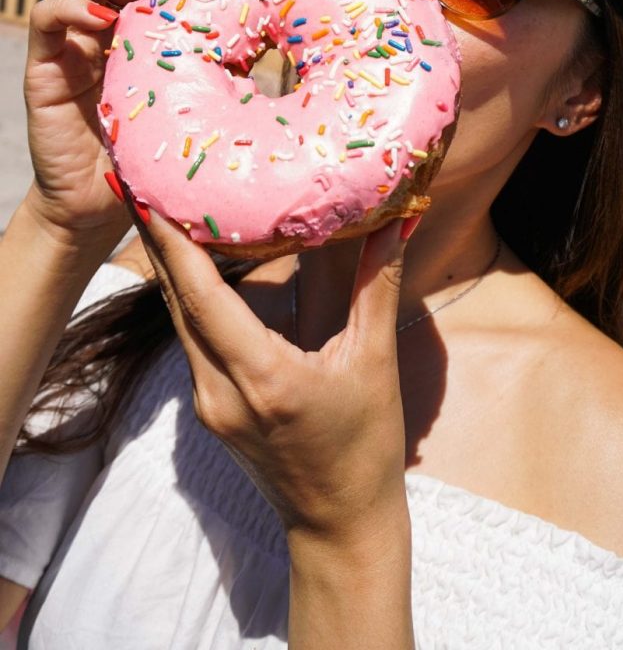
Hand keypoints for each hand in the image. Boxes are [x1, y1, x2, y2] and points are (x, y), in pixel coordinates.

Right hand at [23, 0, 201, 246]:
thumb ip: (223, 77)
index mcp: (143, 30)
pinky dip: (71, 6)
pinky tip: (102, 16)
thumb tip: (281, 53)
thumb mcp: (194, 109)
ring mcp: (74, 42)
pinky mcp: (45, 65)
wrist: (98, 210)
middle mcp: (106, 26)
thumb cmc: (151, 160)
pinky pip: (47, 18)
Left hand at [138, 211, 412, 544]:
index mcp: (263, 378)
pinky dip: (187, 296)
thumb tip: (394, 218)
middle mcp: (222, 391)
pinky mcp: (210, 409)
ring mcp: (208, 404)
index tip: (154, 193)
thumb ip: (377, 285)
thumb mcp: (375, 362)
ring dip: (169, 265)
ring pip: (178, 320)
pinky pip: (190, 339)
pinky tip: (190, 264)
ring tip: (162, 208)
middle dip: (157, 240)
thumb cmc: (367, 446)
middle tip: (145, 179)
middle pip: (176, 302)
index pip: (203, 299)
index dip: (174, 244)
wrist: (340, 525)